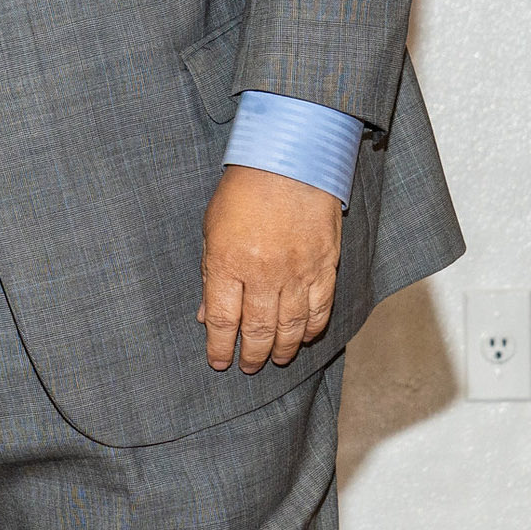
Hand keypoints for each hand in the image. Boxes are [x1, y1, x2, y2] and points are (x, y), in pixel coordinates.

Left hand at [199, 165, 340, 372]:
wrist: (290, 162)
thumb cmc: (243, 191)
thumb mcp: (212, 227)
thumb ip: (210, 272)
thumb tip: (206, 315)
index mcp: (228, 261)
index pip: (222, 319)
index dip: (219, 346)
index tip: (217, 362)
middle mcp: (263, 273)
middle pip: (256, 330)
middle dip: (250, 355)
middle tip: (246, 367)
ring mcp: (297, 273)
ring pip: (290, 328)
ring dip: (282, 349)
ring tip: (274, 360)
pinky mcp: (324, 269)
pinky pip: (319, 311)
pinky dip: (311, 330)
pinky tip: (303, 338)